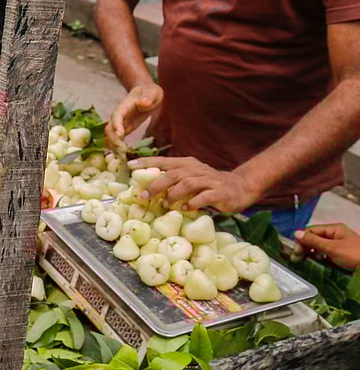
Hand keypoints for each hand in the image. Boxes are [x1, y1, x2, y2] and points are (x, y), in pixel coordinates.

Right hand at [106, 82, 163, 149]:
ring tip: (121, 155)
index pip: (117, 115)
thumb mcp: (153, 92)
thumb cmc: (150, 91)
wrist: (146, 92)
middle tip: (122, 150)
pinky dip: (117, 146)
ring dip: (113, 145)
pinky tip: (121, 155)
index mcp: (125, 105)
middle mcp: (120, 114)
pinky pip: (117, 137)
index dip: (116, 124)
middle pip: (109, 127)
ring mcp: (121, 122)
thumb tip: (142, 103)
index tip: (120, 134)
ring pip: (111, 134)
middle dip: (113, 139)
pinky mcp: (125, 127)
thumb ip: (148, 97)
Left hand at [129, 156, 259, 213]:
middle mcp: (196, 169)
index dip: (146, 162)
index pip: (163, 161)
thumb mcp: (189, 178)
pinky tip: (186, 209)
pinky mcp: (219, 192)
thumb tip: (146, 189)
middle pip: (173, 174)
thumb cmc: (207, 184)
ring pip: (187, 184)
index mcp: (186, 164)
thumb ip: (172, 180)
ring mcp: (208, 180)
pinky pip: (204, 197)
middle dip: (156, 184)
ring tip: (166, 204)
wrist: (238, 187)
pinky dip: (193, 203)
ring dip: (174, 194)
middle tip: (145, 196)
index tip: (130, 166)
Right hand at [296, 224, 359, 269]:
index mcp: (334, 229)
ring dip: (312, 254)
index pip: (311, 231)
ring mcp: (339, 245)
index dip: (301, 240)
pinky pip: (326, 255)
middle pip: (314, 239)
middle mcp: (335, 235)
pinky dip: (320, 259)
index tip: (296, 253)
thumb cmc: (355, 255)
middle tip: (298, 259)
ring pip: (319, 248)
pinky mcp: (341, 255)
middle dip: (305, 248)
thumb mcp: (332, 248)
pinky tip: (319, 264)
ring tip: (309, 262)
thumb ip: (313, 241)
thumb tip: (295, 233)